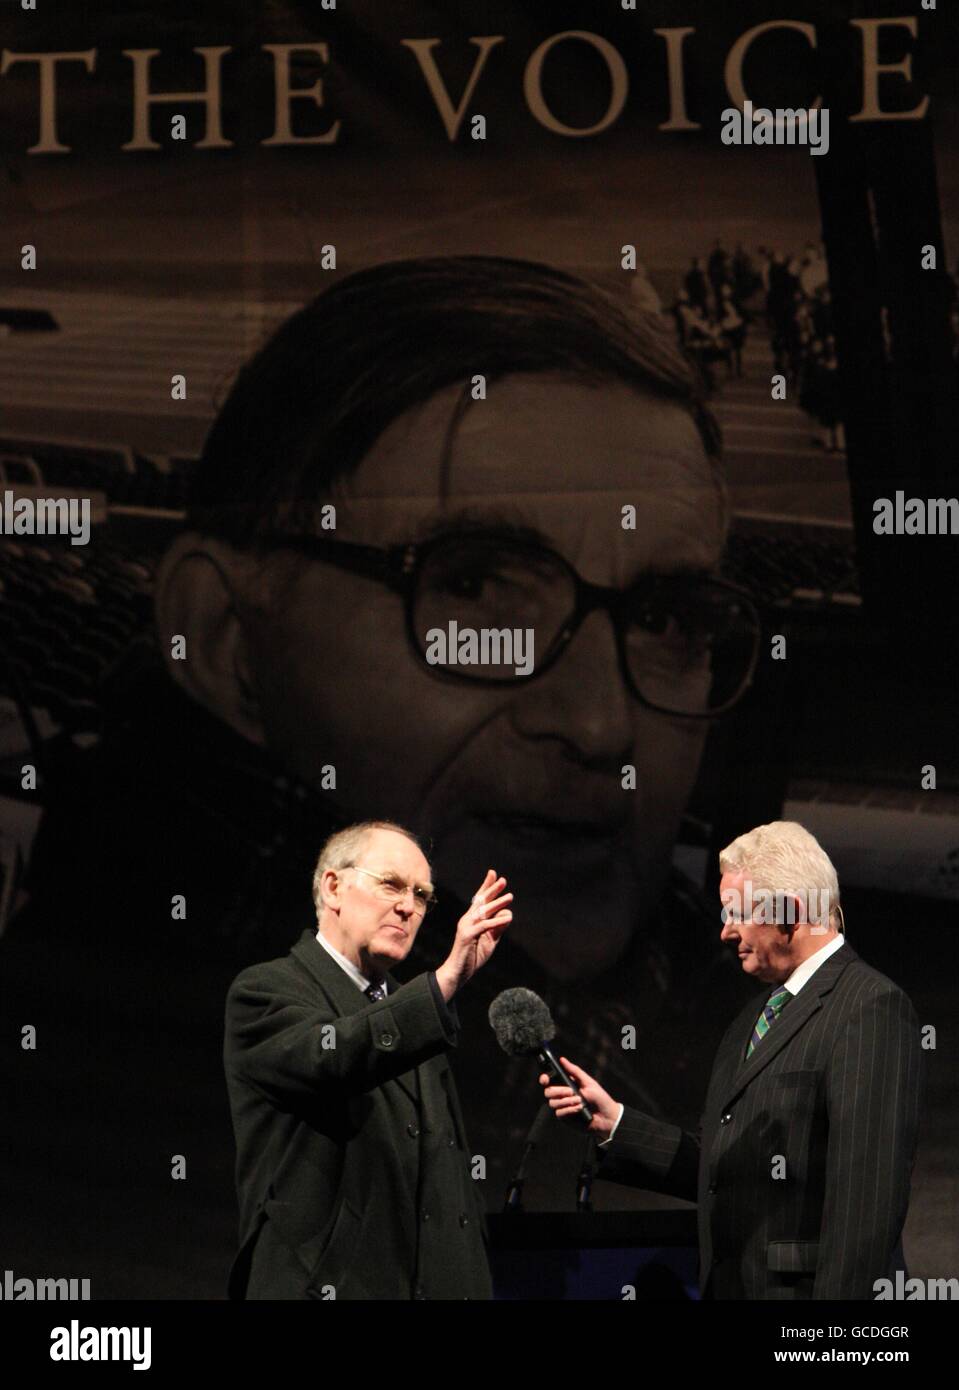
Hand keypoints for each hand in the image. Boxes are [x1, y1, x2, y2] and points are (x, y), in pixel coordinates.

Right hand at [435, 869, 511, 1000]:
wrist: (458, 972)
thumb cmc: (473, 956)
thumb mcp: (490, 940)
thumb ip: (498, 928)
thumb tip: (508, 914)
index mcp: (472, 919)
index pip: (479, 899)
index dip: (486, 886)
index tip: (494, 874)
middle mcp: (467, 919)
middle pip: (481, 901)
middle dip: (492, 890)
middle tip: (503, 880)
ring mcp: (466, 927)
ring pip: (483, 911)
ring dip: (498, 903)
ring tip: (510, 896)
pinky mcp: (467, 936)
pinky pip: (484, 926)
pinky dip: (496, 921)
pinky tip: (507, 917)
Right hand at [539, 1056, 620, 1138]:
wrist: (607, 1117)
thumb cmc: (599, 1098)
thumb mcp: (588, 1082)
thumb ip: (574, 1071)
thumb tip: (562, 1059)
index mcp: (566, 1085)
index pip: (549, 1080)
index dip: (544, 1079)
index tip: (545, 1079)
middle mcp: (562, 1096)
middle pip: (548, 1092)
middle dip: (559, 1091)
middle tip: (571, 1091)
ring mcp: (563, 1107)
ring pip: (552, 1103)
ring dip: (567, 1101)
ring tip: (580, 1101)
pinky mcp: (565, 1117)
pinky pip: (559, 1112)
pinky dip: (570, 1109)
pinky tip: (579, 1108)